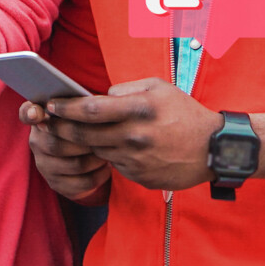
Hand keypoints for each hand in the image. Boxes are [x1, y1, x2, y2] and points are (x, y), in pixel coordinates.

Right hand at [22, 101, 111, 204]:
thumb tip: (100, 97)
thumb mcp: (82, 112)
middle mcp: (37, 142)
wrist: (88, 160)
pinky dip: (98, 174)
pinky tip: (106, 167)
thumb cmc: (86, 127)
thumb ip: (80, 103)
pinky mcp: (56, 183)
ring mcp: (44, 165)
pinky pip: (81, 182)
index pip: (27, 113)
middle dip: (85, 142)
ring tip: (109, 151)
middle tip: (105, 137)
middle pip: (57, 144)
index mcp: (41, 119)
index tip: (36, 113)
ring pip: (74, 164)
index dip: (30, 113)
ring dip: (96, 158)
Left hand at [39, 78, 223, 190]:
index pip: (89, 109)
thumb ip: (127, 90)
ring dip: (85, 144)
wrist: (214, 149)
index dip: (65, 107)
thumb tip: (101, 97)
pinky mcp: (139, 177)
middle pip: (84, 135)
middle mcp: (134, 136)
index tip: (51, 104)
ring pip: (96, 151)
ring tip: (79, 134)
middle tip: (50, 122)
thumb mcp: (160, 88)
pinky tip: (115, 147)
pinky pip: (114, 165)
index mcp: (138, 110)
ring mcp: (136, 160)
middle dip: (62, 128)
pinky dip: (109, 155)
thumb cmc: (186, 114)